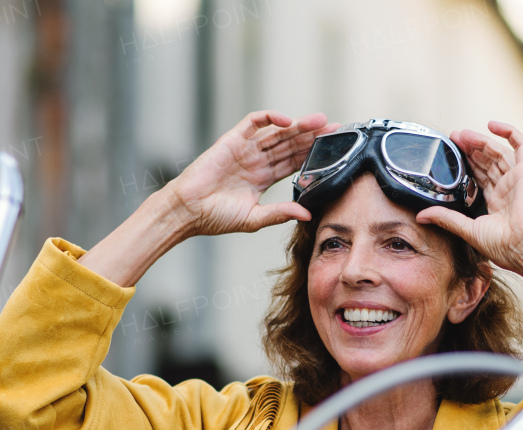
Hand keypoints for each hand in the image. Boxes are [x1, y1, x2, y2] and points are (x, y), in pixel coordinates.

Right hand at [167, 110, 337, 236]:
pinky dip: (270, 118)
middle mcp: (256, 161)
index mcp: (262, 178)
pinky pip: (253, 122)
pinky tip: (286, 121)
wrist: (188, 210)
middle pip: (290, 144)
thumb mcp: (254, 218)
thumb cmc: (215, 217)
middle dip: (311, 137)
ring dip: (298, 126)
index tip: (333, 151)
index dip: (312, 155)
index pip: (293, 163)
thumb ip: (280, 213)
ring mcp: (245, 149)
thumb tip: (307, 214)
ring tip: (319, 121)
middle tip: (334, 129)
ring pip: (277, 132)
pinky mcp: (232, 140)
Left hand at [415, 121, 522, 317]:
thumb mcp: (467, 229)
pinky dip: (509, 132)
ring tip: (462, 134)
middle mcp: (507, 188)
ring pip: (498, 152)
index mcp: (496, 202)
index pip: (480, 176)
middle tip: (454, 139)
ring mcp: (517, 179)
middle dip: (470, 149)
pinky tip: (492, 125)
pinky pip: (522, 145)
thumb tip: (421, 216)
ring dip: (481, 141)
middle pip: (487, 161)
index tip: (451, 154)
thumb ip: (445, 218)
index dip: (467, 163)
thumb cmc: (504, 245)